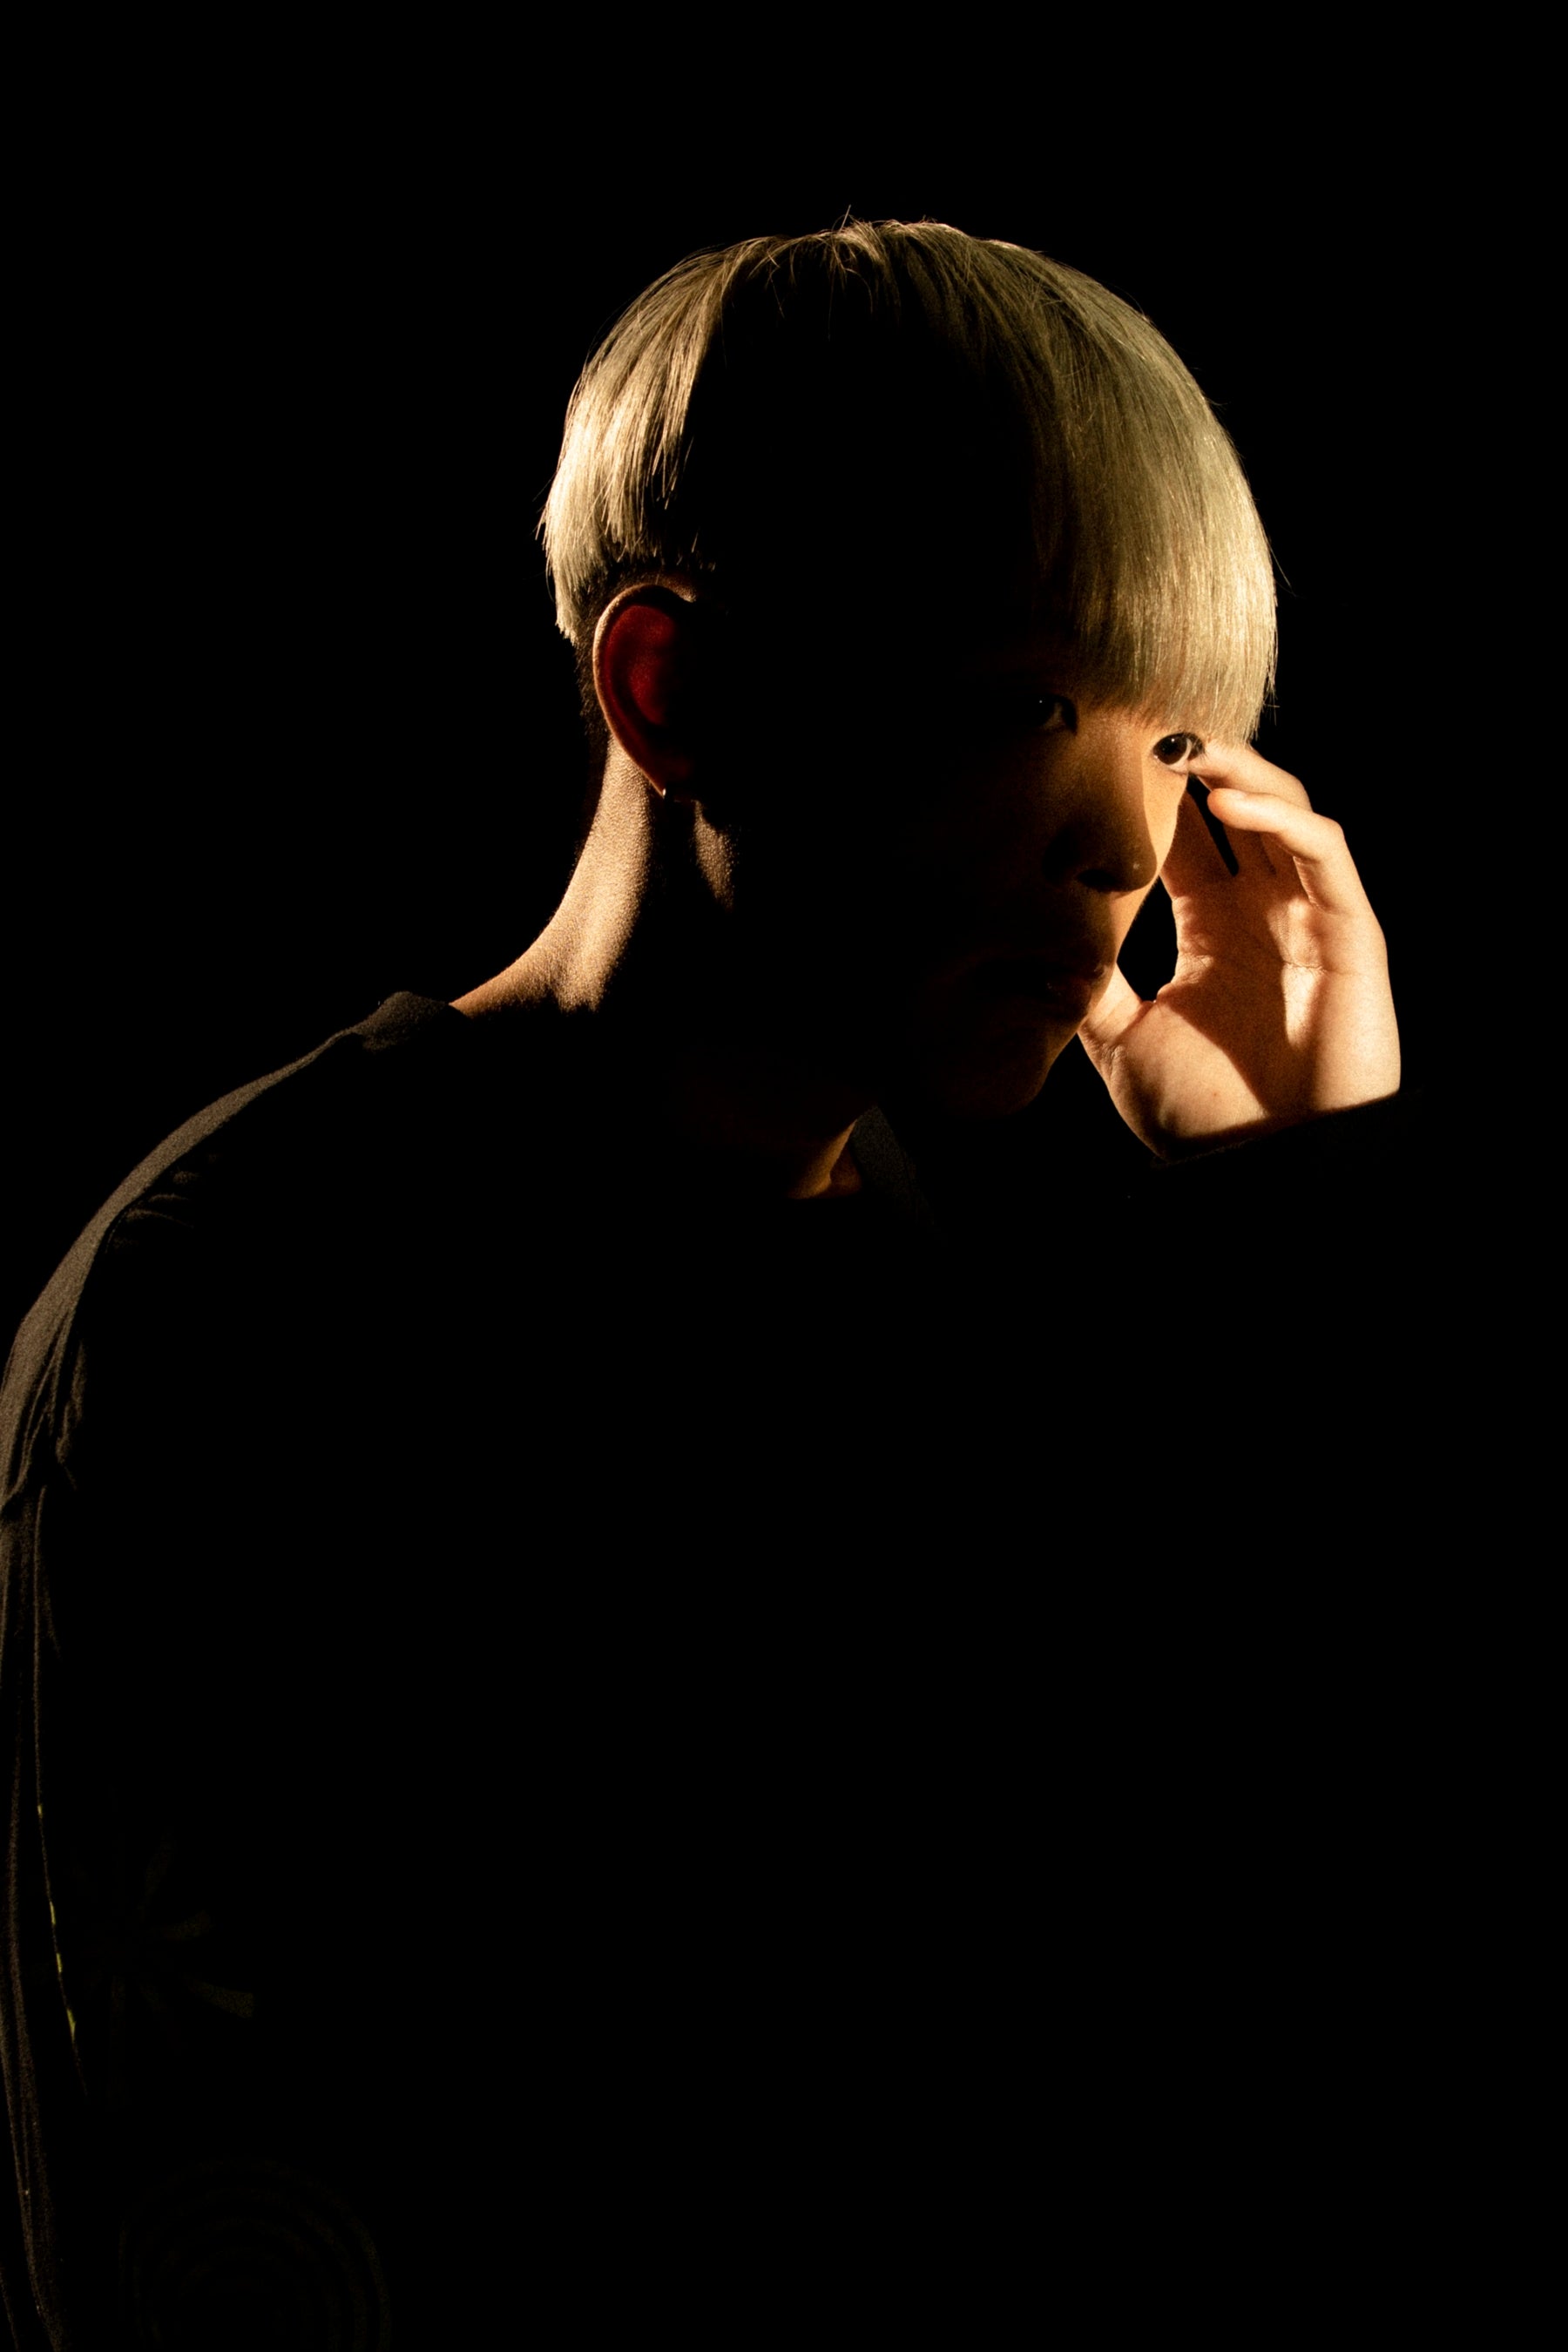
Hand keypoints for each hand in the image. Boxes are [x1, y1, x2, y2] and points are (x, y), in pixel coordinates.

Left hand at [1078, 741, 1399, 1152]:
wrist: (1265, 1171)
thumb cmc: (1204, 1116)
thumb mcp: (1123, 1042)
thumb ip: (1087, 987)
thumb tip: (1031, 945)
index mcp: (1214, 929)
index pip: (1186, 839)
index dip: (1154, 795)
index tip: (1103, 756)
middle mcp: (1263, 911)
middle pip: (1236, 807)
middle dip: (1197, 762)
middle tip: (1144, 722)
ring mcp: (1309, 916)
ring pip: (1283, 811)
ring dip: (1238, 770)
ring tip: (1185, 745)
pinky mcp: (1350, 932)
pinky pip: (1322, 854)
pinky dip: (1279, 819)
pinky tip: (1230, 801)